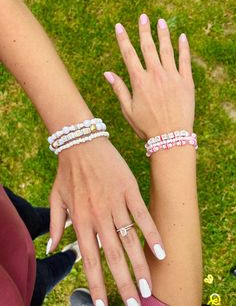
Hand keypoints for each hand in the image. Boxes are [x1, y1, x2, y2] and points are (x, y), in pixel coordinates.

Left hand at [48, 137, 164, 304]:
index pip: (89, 259)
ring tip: (148, 288)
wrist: (81, 144)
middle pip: (113, 256)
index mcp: (81, 220)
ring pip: (130, 240)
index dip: (96, 283)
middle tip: (134, 304)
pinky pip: (143, 216)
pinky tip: (161, 252)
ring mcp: (116, 203)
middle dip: (123, 283)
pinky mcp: (129, 190)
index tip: (103, 304)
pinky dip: (152, 234)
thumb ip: (55, 225)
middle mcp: (99, 216)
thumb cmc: (67, 172)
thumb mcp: (55, 198)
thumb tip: (53, 249)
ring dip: (140, 266)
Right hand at [104, 14, 194, 138]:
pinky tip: (181, 37)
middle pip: (148, 47)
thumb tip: (107, 73)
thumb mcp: (128, 110)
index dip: (123, 39)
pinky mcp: (186, 82)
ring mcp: (172, 77)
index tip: (119, 27)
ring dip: (163, 34)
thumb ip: (119, 89)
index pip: (128, 54)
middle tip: (143, 17)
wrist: (171, 137)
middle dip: (144, 30)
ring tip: (160, 21)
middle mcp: (155, 75)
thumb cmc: (147, 127)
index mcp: (139, 81)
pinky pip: (185, 60)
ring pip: (167, 49)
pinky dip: (183, 47)